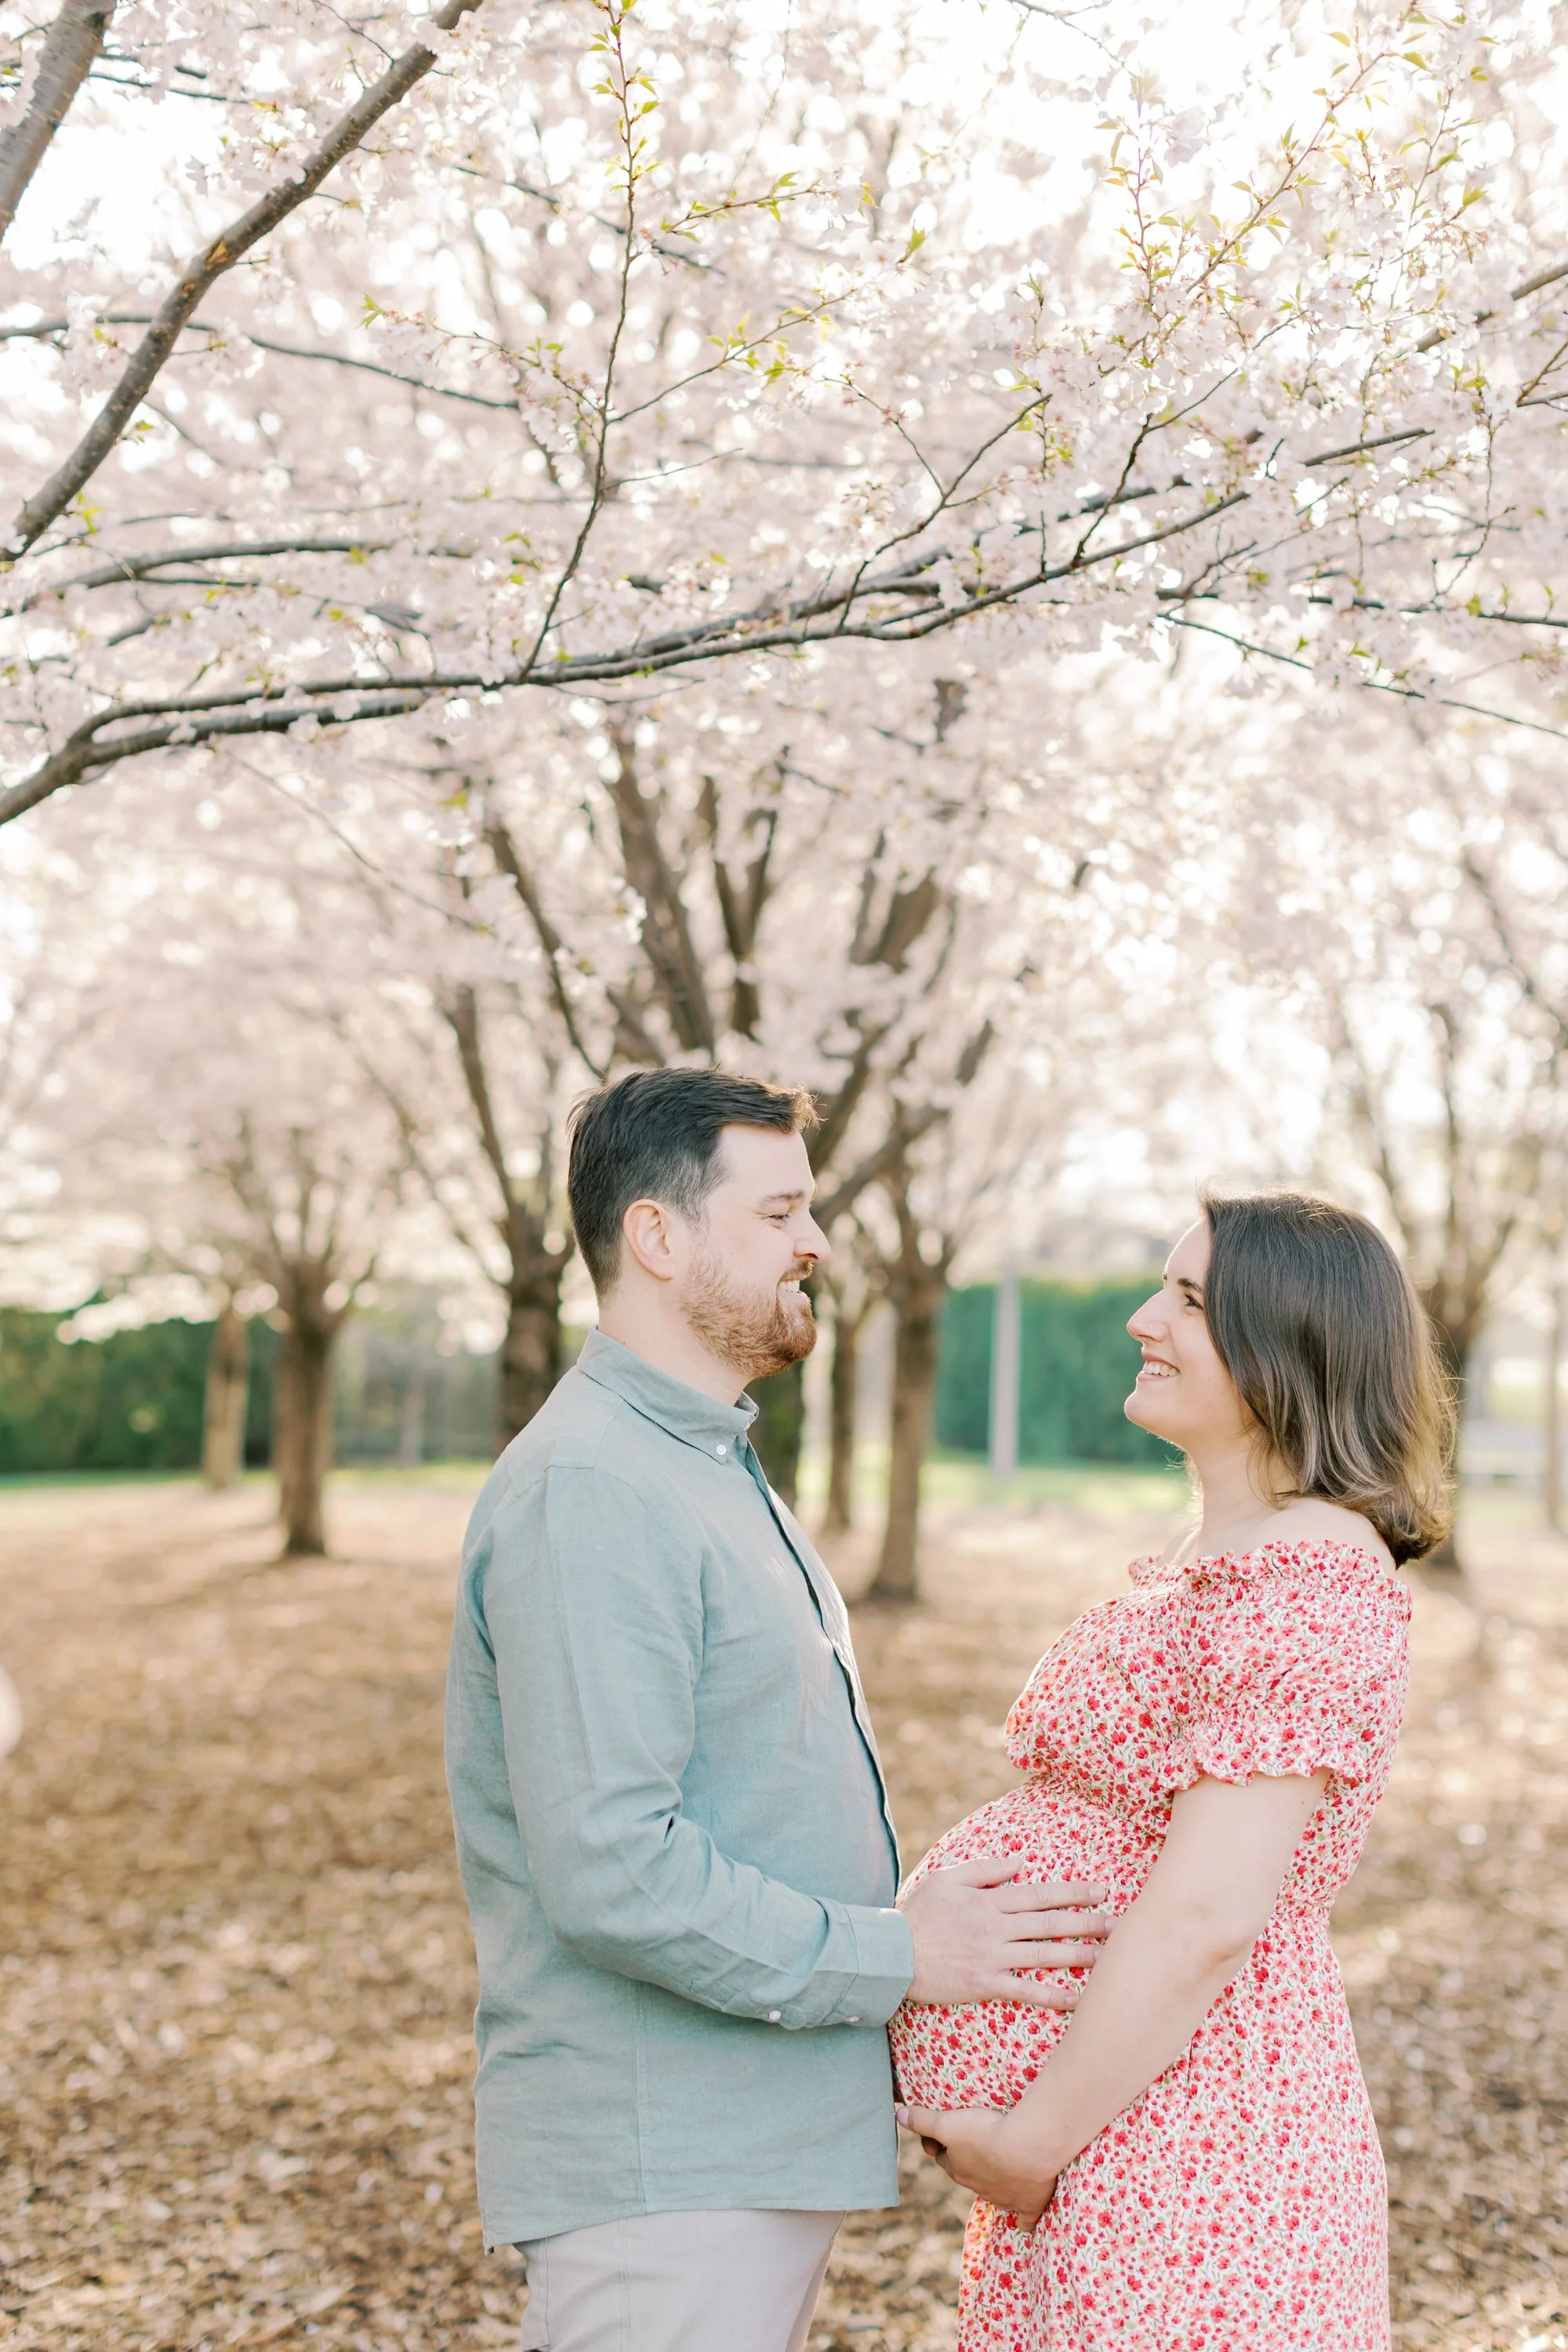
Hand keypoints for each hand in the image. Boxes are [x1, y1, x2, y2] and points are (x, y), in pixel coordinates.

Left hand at [896, 2101, 1057, 2228]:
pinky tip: (1024, 2222)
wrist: (1026, 2150)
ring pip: (994, 2193)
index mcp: (958, 2169)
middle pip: (966, 2175)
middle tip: (974, 2141)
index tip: (945, 2132)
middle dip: (966, 2162)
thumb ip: (923, 2121)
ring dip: (994, 2182)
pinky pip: (1025, 2219)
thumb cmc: (984, 2133)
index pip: (943, 2159)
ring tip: (1001, 2165)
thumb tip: (898, 2116)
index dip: (942, 2145)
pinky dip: (1024, 2220)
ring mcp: (1004, 2198)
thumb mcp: (948, 2122)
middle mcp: (978, 2187)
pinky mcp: (1029, 2204)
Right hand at [898, 1858, 1107, 2009]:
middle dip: (1086, 1922)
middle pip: (1049, 1924)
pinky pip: (1025, 1991)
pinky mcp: (985, 1985)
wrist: (892, 1955)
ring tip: (1108, 1957)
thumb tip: (1021, 1861)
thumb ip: (984, 1868)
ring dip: (1078, 1955)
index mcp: (988, 1901)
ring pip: (1044, 1955)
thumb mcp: (946, 1879)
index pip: (1039, 1893)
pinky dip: (1052, 1995)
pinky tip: (1077, 1999)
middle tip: (1118, 1924)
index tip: (1100, 1891)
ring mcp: (992, 1958)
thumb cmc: (917, 1914)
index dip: (1072, 1892)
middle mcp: (995, 1928)